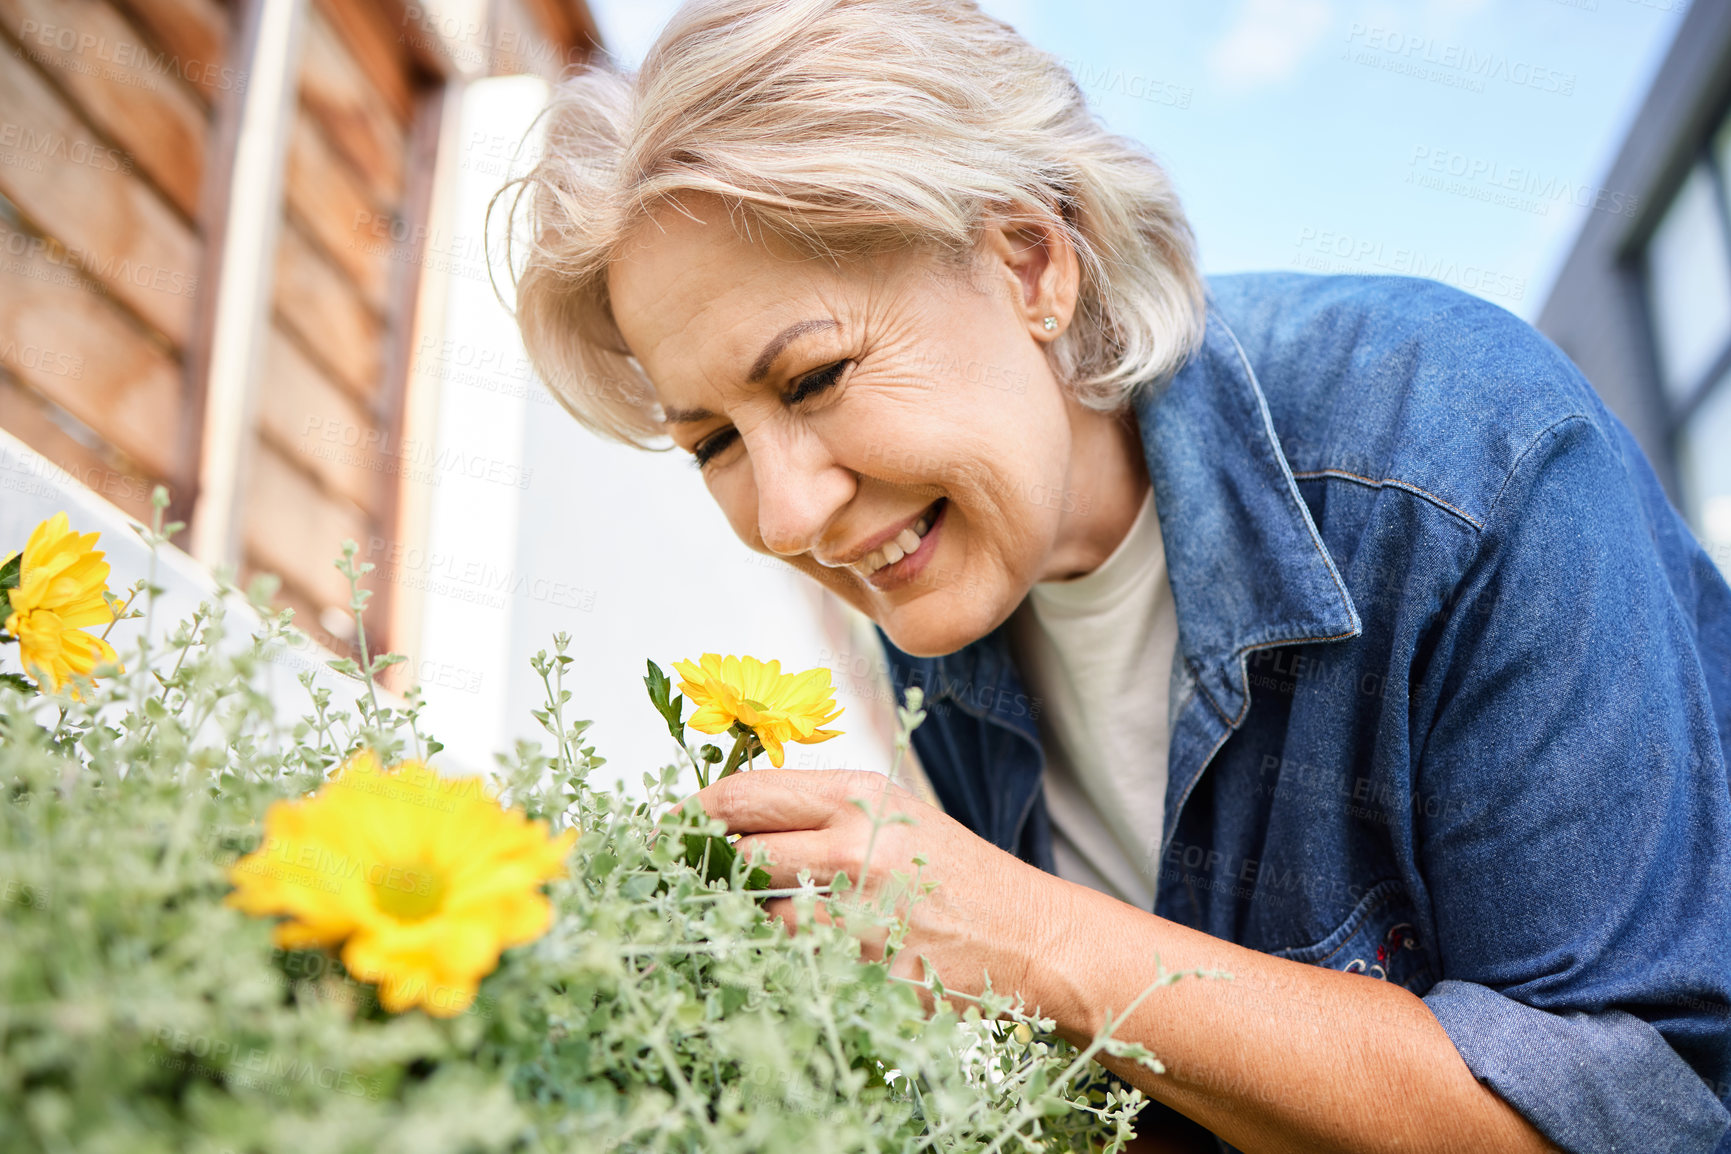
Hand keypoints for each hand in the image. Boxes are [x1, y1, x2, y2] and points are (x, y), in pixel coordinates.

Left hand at [675, 769, 1064, 1013]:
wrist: (1024, 935)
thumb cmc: (946, 869)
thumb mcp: (889, 811)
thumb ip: (812, 808)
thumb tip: (719, 814)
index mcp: (857, 797)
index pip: (742, 796)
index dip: (692, 813)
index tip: (669, 827)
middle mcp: (853, 850)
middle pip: (737, 859)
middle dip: (710, 871)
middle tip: (694, 877)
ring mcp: (857, 919)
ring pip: (758, 921)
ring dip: (755, 923)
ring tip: (786, 919)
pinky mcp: (863, 975)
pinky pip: (794, 969)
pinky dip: (791, 965)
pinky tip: (817, 956)